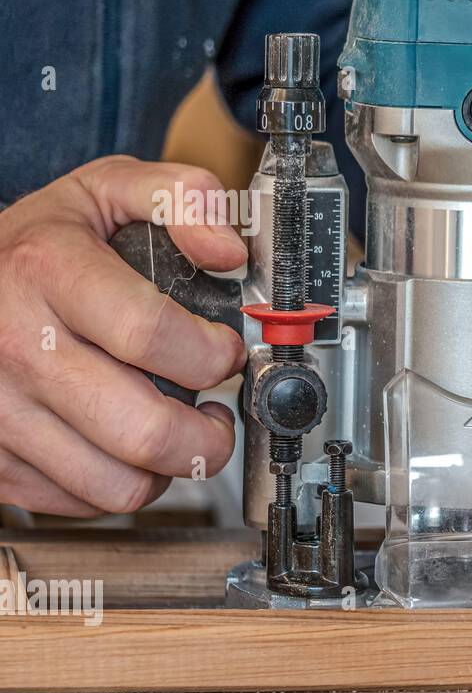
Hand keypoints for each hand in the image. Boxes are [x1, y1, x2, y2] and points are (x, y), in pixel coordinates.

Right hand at [0, 156, 246, 515]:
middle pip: (144, 431)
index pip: (150, 334)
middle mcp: (16, 345)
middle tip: (216, 414)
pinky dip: (119, 484)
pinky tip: (125, 445)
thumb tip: (230, 250)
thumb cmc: (39, 243)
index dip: (211, 353)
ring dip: (168, 468)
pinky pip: (80, 502)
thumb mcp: (107, 190)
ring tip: (176, 431)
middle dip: (209, 435)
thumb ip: (183, 199)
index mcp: (49, 272)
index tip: (224, 352)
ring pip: (118, 485)